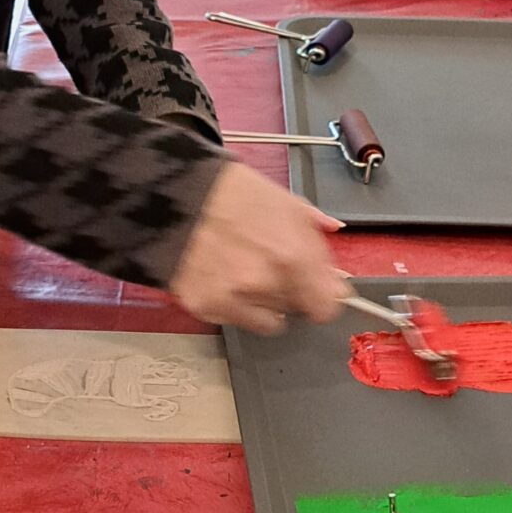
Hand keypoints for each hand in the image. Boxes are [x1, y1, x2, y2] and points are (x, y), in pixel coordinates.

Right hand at [169, 160, 348, 336]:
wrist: (173, 194)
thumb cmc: (229, 193)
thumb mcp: (286, 203)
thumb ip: (316, 243)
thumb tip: (337, 275)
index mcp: (293, 255)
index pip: (326, 307)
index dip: (321, 297)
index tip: (315, 291)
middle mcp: (267, 283)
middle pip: (295, 310)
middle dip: (289, 291)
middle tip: (269, 264)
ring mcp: (235, 299)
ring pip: (267, 319)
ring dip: (262, 301)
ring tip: (243, 269)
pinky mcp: (207, 307)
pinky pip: (235, 320)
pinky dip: (233, 304)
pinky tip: (222, 276)